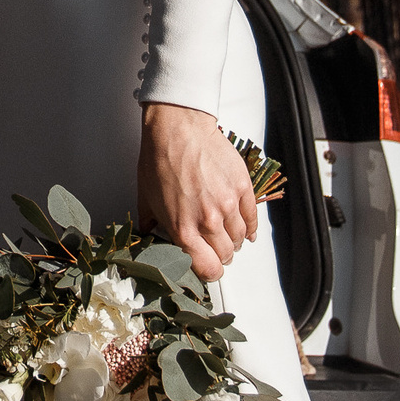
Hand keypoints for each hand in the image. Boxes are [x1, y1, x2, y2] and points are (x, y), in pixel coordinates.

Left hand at [136, 102, 258, 284]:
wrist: (178, 128)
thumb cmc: (159, 159)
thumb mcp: (146, 198)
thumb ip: (151, 224)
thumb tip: (150, 238)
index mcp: (182, 228)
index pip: (207, 269)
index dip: (208, 272)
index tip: (207, 267)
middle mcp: (208, 220)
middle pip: (225, 256)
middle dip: (220, 256)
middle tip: (214, 248)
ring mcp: (228, 204)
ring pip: (240, 239)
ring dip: (233, 241)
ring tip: (225, 234)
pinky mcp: (242, 188)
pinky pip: (253, 219)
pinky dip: (250, 228)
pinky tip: (245, 229)